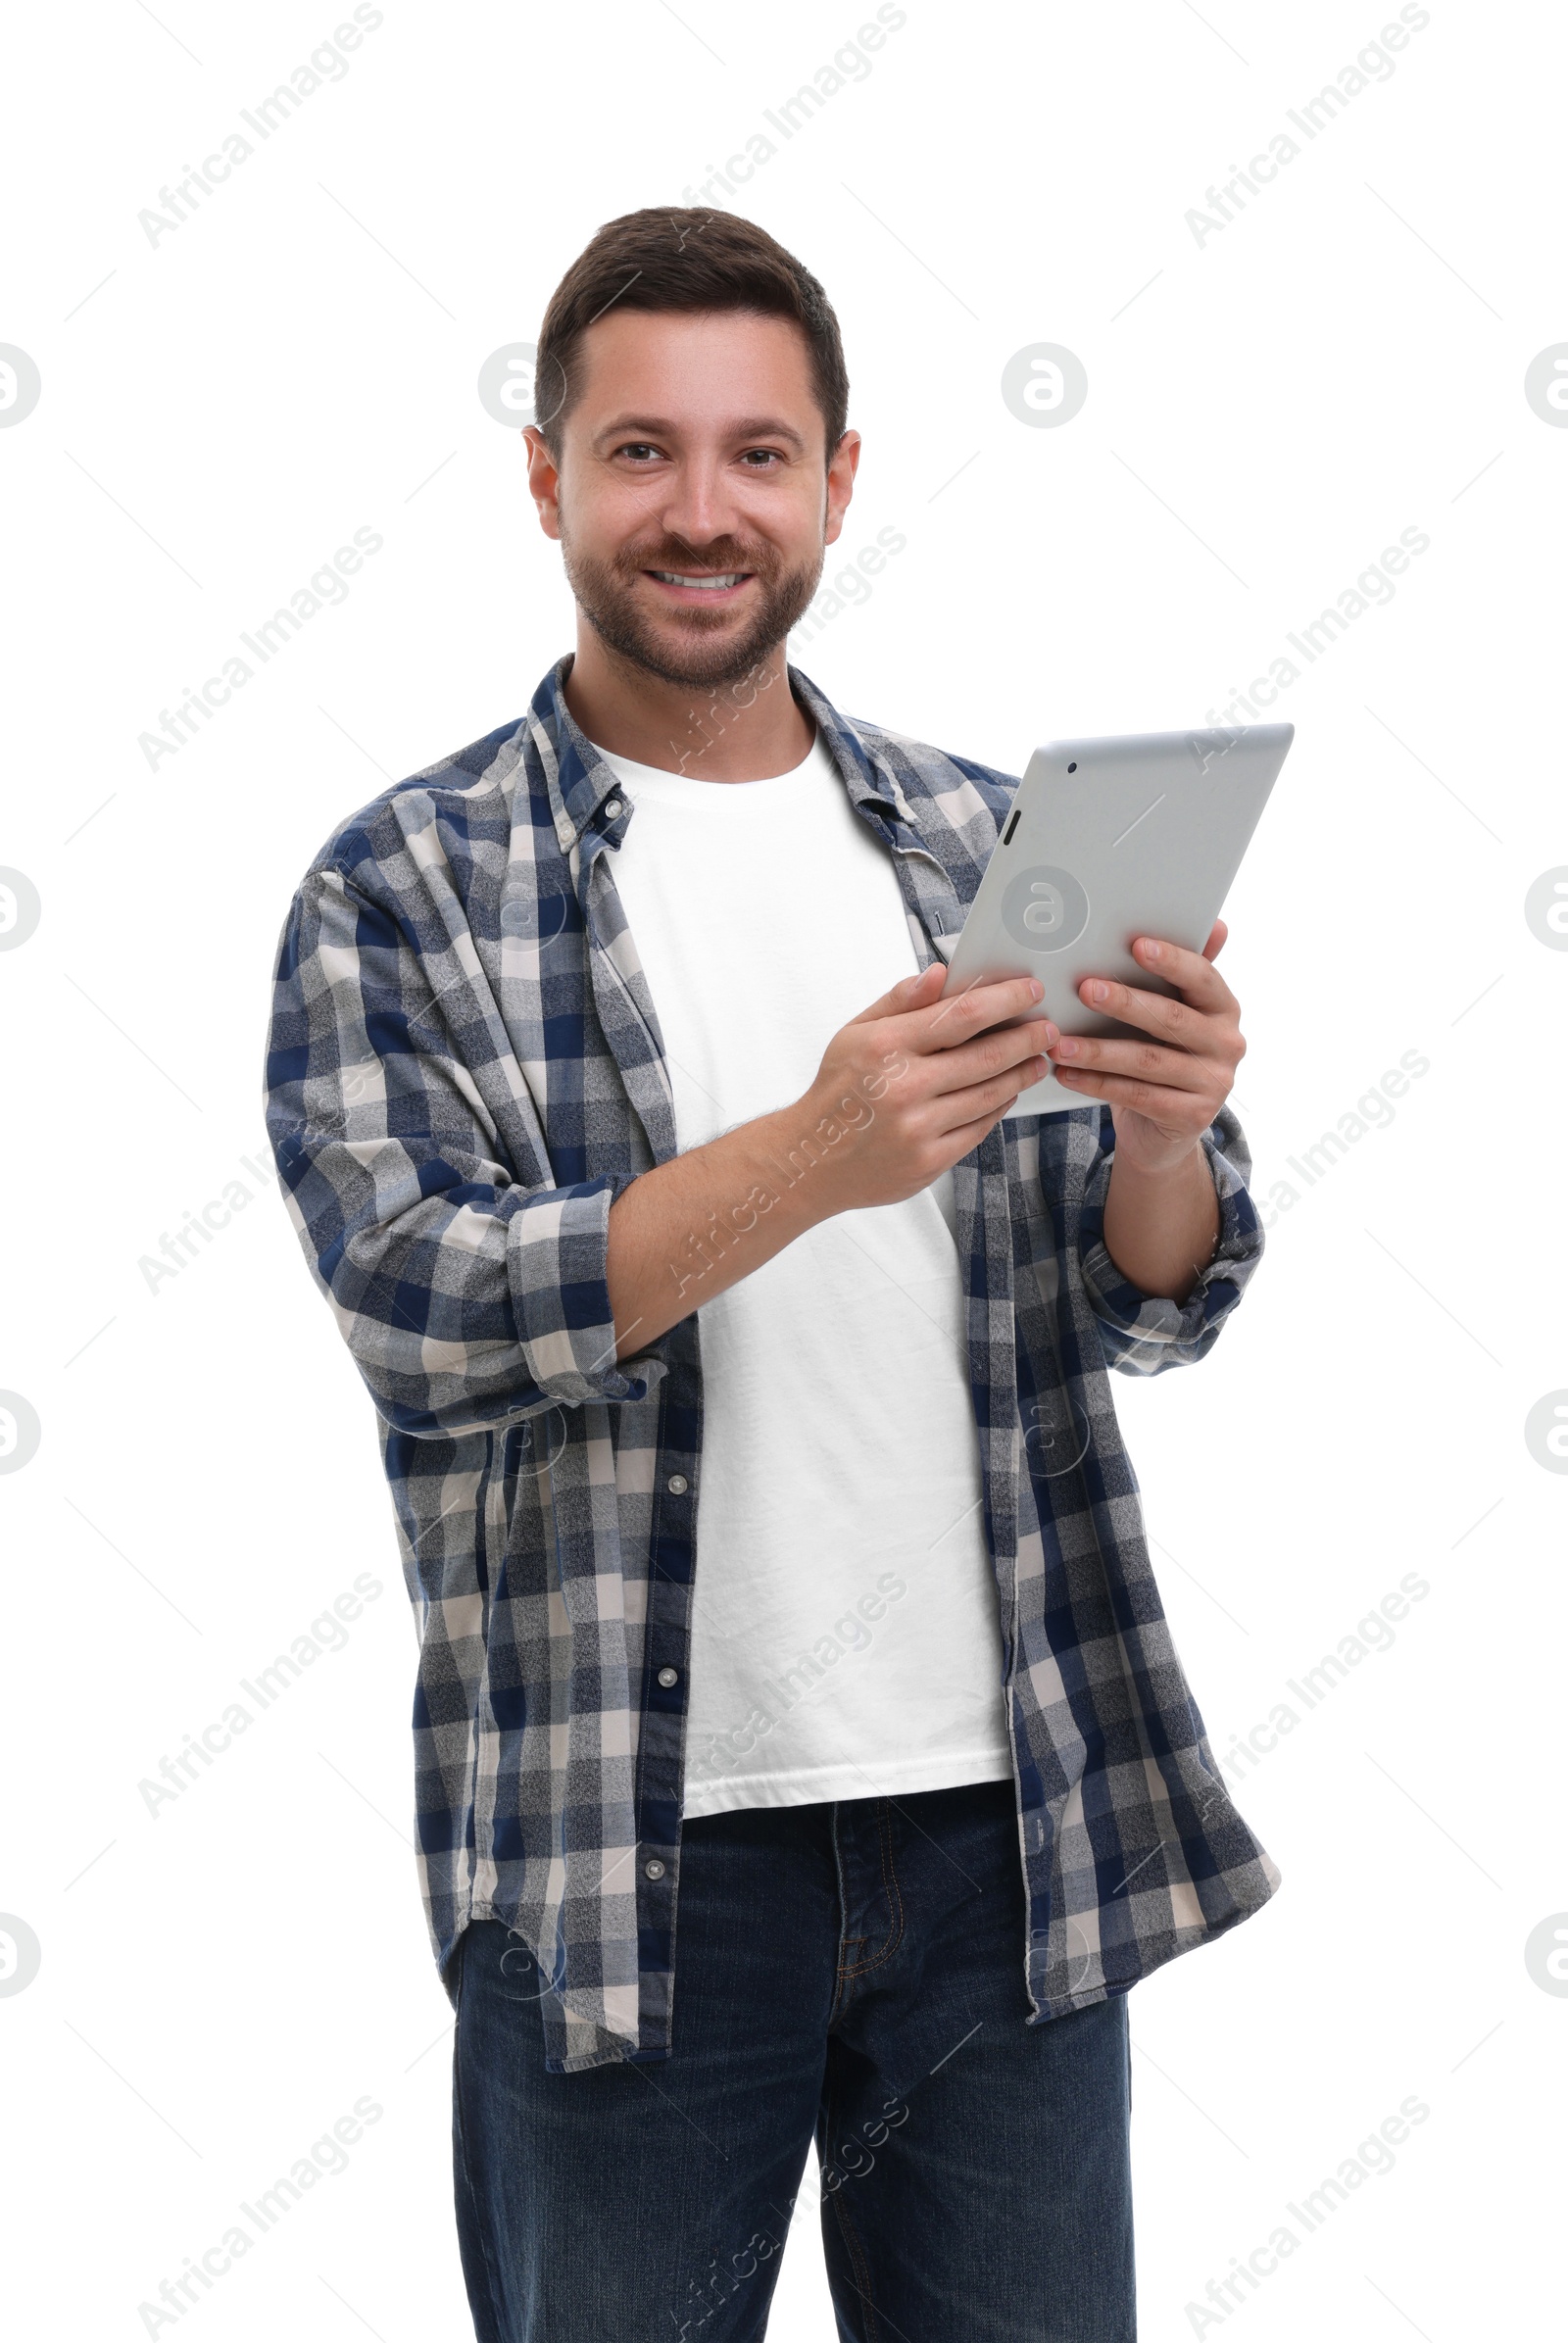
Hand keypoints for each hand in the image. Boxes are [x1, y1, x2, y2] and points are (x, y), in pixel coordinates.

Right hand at [802, 960, 1057, 1210]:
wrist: (811, 1161)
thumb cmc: (837, 1091)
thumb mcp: (854, 1034)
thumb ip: (900, 1002)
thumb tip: (941, 974)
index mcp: (885, 1047)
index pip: (961, 1015)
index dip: (1004, 1000)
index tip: (1029, 991)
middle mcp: (903, 1087)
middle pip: (985, 1056)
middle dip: (1026, 1038)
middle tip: (1048, 1028)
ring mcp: (918, 1128)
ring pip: (989, 1094)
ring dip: (1021, 1073)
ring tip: (1038, 1059)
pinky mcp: (929, 1161)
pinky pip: (979, 1128)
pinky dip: (999, 1107)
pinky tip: (1008, 1091)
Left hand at [1046, 919, 1243, 1175]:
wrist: (1165, 1131)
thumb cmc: (1164, 1057)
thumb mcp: (1174, 1016)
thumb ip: (1182, 977)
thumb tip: (1215, 926)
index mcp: (1224, 1009)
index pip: (1203, 978)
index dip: (1172, 961)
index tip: (1136, 945)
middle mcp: (1227, 1044)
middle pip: (1171, 1018)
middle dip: (1125, 1002)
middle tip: (1085, 989)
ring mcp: (1213, 1083)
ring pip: (1147, 1061)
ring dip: (1099, 1050)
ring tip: (1060, 1042)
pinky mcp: (1191, 1116)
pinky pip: (1137, 1095)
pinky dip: (1097, 1083)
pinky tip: (1066, 1073)